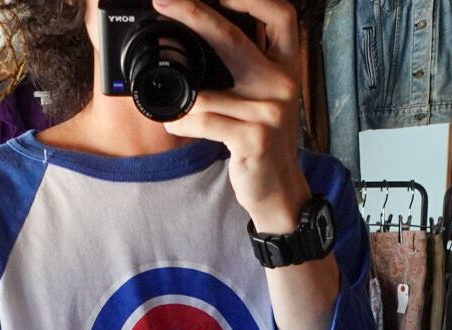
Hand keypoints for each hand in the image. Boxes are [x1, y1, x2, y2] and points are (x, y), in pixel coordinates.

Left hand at [156, 0, 310, 233]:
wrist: (279, 189)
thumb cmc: (263, 137)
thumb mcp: (263, 95)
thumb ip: (246, 64)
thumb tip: (203, 28)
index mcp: (287, 65)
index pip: (279, 14)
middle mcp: (283, 83)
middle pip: (234, 37)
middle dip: (195, 14)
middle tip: (164, 1)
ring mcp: (270, 112)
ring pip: (207, 91)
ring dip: (180, 96)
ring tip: (166, 101)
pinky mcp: (255, 139)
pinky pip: (204, 122)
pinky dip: (182, 122)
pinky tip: (174, 122)